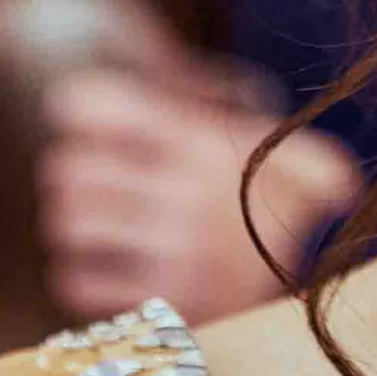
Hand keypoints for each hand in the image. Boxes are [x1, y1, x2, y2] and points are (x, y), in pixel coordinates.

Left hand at [38, 68, 362, 325]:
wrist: (309, 298)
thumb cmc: (282, 208)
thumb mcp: (281, 146)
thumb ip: (232, 100)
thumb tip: (177, 72)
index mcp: (206, 141)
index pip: (98, 104)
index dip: (84, 105)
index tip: (90, 119)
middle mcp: (186, 195)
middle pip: (67, 166)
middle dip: (74, 170)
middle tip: (94, 177)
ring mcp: (173, 252)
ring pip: (67, 221)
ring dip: (77, 222)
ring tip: (99, 222)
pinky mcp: (159, 304)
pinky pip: (76, 279)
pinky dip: (85, 273)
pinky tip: (110, 267)